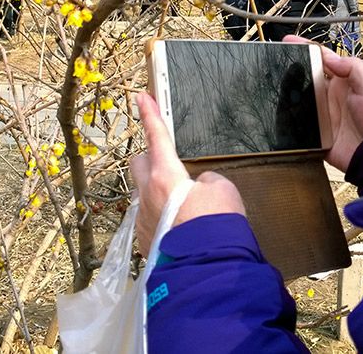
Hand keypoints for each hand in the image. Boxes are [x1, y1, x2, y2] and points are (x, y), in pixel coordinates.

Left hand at [129, 92, 245, 252]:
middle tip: (168, 164)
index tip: (140, 96)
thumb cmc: (216, 224)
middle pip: (139, 164)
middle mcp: (148, 194)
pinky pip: (150, 218)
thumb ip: (207, 180)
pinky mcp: (144, 239)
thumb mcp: (223, 189)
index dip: (149, 114)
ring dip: (159, 193)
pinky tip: (181, 227)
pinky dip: (163, 217)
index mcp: (165, 175)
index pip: (156, 136)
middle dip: (150, 159)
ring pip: (145, 194)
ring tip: (183, 206)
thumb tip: (197, 188)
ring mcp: (143, 218)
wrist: (207, 266)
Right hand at [282, 35, 362, 171]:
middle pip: (305, 79)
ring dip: (286, 96)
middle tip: (270, 63)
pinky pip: (298, 126)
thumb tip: (328, 56)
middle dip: (289, 71)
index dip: (305, 48)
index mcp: (344, 81)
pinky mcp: (318, 136)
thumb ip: (351, 68)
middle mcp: (331, 96)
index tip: (287, 41)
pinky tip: (275, 115)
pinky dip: (288, 122)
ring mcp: (323, 116)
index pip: (322, 59)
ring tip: (267, 87)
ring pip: (299, 101)